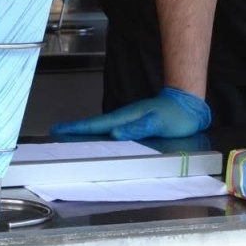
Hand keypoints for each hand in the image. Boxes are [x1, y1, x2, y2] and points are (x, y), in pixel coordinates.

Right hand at [50, 87, 210, 139]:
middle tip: (58, 133)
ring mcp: (129, 121)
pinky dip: (101, 134)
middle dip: (76, 129)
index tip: (59, 129)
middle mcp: (124, 119)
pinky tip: (100, 140)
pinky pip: (113, 130)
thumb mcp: (159, 123)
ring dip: (86, 132)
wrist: (188, 106)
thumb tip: (116, 133)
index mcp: (126, 118)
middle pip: (95, 126)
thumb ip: (139, 127)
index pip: (97, 124)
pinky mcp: (135, 125)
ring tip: (72, 138)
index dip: (78, 128)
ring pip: (103, 128)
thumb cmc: (176, 115)